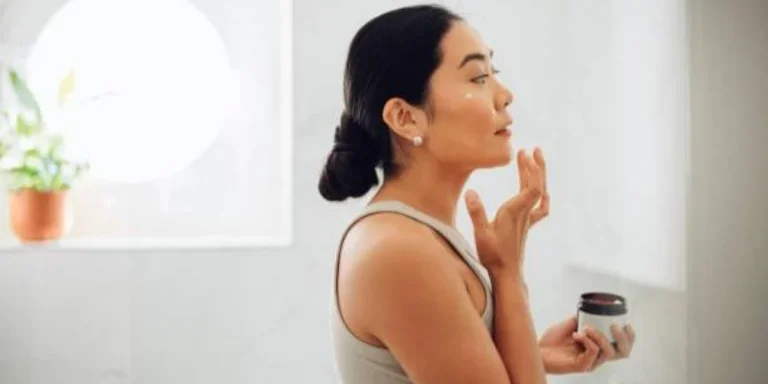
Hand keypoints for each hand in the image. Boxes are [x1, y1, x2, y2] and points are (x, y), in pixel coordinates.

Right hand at [464, 148, 545, 275]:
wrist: (507, 274)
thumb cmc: (493, 256)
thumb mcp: (481, 234)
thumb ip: (476, 213)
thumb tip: (470, 192)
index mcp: (515, 212)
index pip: (532, 188)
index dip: (533, 170)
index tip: (526, 155)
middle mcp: (524, 213)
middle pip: (538, 185)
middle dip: (536, 166)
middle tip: (531, 149)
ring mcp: (527, 219)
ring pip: (538, 193)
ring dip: (537, 175)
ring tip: (532, 159)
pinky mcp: (526, 225)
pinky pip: (539, 206)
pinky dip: (541, 194)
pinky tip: (539, 189)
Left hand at [539, 316, 635, 373]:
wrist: (538, 350)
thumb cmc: (552, 341)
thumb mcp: (571, 325)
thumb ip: (583, 319)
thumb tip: (592, 309)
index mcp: (598, 347)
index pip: (621, 347)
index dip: (629, 337)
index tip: (626, 324)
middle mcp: (597, 356)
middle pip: (622, 353)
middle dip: (622, 338)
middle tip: (614, 326)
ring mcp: (591, 362)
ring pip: (608, 351)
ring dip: (599, 335)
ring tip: (586, 328)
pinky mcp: (582, 366)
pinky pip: (593, 352)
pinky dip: (588, 340)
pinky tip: (577, 334)